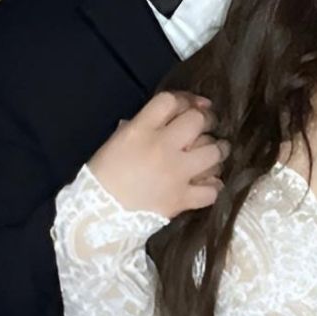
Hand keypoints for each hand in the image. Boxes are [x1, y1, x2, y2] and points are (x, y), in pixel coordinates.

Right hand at [86, 90, 228, 221]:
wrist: (99, 216)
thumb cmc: (104, 175)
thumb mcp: (117, 141)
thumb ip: (142, 126)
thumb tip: (168, 118)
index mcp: (140, 130)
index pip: (169, 101)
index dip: (183, 99)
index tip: (190, 106)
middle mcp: (162, 147)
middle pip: (197, 121)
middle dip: (206, 120)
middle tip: (206, 126)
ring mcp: (176, 174)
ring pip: (213, 152)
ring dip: (217, 150)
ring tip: (215, 153)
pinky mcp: (182, 199)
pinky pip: (212, 189)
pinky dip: (213, 186)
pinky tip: (210, 184)